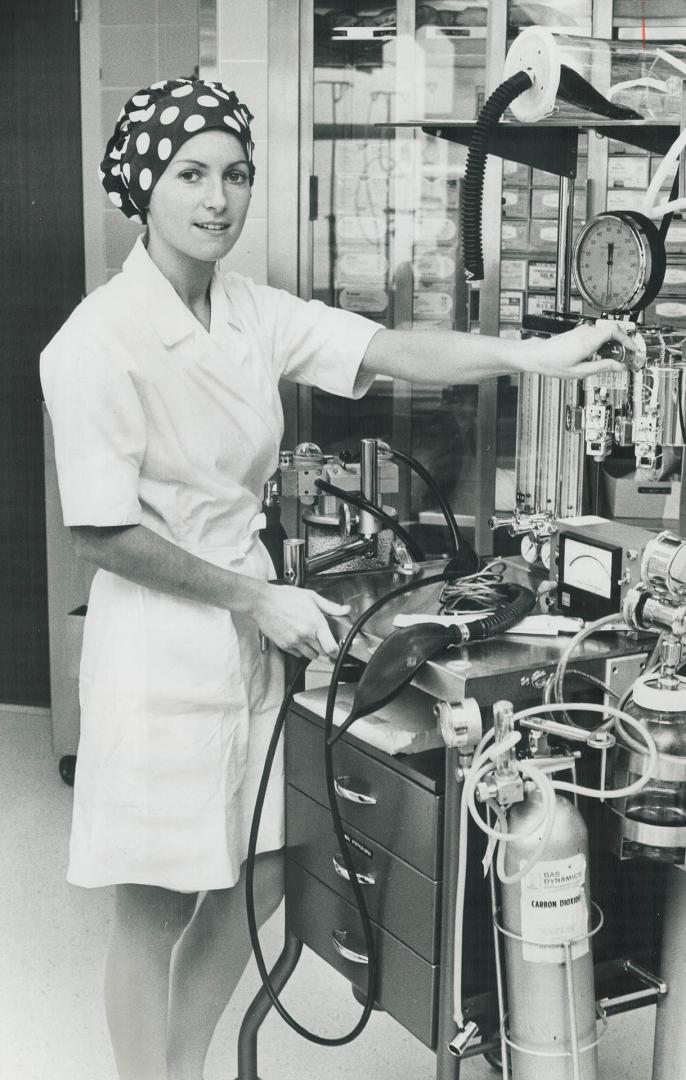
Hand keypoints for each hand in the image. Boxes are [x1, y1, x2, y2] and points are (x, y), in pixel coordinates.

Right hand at [253, 584, 350, 658]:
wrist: (262, 602)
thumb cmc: (284, 597)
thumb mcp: (311, 597)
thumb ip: (330, 606)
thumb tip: (345, 610)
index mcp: (315, 623)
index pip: (331, 647)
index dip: (337, 652)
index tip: (337, 651)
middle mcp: (306, 634)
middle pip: (322, 653)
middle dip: (326, 651)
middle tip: (326, 644)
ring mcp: (294, 642)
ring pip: (310, 656)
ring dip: (314, 651)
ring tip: (312, 641)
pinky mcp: (284, 645)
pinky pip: (297, 654)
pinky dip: (301, 650)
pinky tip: (300, 640)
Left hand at [517, 320, 634, 378]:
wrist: (537, 355)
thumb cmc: (553, 363)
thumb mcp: (580, 371)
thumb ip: (601, 367)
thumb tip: (619, 366)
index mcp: (587, 341)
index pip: (614, 331)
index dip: (627, 339)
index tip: (633, 349)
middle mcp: (585, 332)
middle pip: (612, 329)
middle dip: (623, 341)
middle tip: (627, 355)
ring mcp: (581, 331)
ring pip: (605, 331)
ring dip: (613, 342)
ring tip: (615, 357)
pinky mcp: (578, 333)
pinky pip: (597, 334)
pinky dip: (604, 342)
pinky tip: (602, 354)